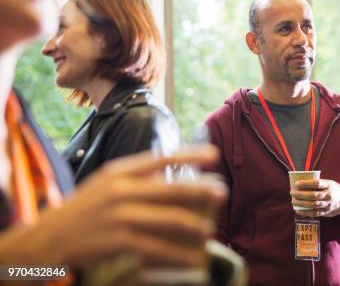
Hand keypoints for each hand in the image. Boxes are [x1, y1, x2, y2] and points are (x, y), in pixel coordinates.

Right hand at [0, 146, 227, 268]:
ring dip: (195, 224)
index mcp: (119, 172)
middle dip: (201, 190)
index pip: (161, 158)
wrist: (45, 240)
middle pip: (171, 188)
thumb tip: (168, 178)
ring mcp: (120, 214)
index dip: (190, 156)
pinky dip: (178, 253)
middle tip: (222, 193)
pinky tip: (192, 257)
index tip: (214, 155)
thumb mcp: (103, 185)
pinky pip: (158, 246)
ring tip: (211, 229)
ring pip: (169, 218)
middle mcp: (121, 189)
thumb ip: (133, 180)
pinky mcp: (119, 239)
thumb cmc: (80, 212)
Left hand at [291, 179, 339, 217]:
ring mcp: (328, 204)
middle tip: (292, 192)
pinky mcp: (326, 212)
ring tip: (293, 201)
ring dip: (301, 203)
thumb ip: (318, 183)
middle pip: (313, 195)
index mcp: (329, 185)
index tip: (297, 183)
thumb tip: (301, 183)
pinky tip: (298, 210)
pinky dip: (305, 212)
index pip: (316, 183)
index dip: (306, 183)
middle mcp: (329, 195)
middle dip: (301, 194)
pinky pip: (314, 213)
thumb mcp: (329, 183)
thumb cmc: (333, 189)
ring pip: (313, 205)